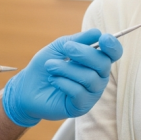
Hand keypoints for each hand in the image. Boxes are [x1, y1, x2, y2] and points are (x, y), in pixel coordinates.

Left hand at [2, 29, 123, 126]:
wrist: (27, 87)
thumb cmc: (46, 65)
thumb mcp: (60, 47)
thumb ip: (78, 40)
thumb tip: (97, 32)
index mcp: (95, 61)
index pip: (113, 54)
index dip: (112, 46)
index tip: (103, 38)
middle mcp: (98, 77)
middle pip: (103, 64)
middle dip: (84, 53)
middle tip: (66, 48)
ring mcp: (91, 93)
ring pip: (90, 78)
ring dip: (67, 68)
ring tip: (50, 66)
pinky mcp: (81, 107)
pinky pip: (79, 92)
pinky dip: (64, 82)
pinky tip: (53, 80)